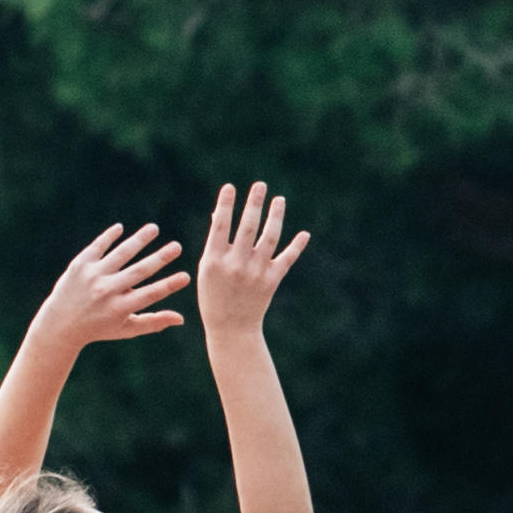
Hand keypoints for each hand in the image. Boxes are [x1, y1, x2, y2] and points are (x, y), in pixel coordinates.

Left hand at [29, 222, 188, 352]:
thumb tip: (181, 318)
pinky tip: (121, 228)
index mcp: (120, 309)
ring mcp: (93, 276)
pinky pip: (98, 247)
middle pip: (139, 271)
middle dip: (160, 258)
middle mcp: (107, 291)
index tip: (186, 276)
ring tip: (154, 228)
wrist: (59, 325)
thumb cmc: (98, 328)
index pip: (150, 294)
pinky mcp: (79, 265)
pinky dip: (109, 237)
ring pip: (120, 254)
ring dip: (138, 240)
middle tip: (177, 246)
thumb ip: (153, 322)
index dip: (169, 286)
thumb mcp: (126, 329)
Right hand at [194, 181, 315, 340]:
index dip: (225, 205)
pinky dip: (297, 246)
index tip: (230, 187)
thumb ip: (215, 242)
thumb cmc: (214, 295)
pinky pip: (286, 259)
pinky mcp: (272, 280)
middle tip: (260, 185)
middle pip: (248, 227)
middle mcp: (236, 264)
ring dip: (276, 216)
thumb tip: (219, 213)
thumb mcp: (207, 269)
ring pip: (270, 238)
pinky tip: (304, 233)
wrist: (231, 328)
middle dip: (254, 203)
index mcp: (214, 260)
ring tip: (279, 200)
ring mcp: (255, 272)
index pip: (220, 226)